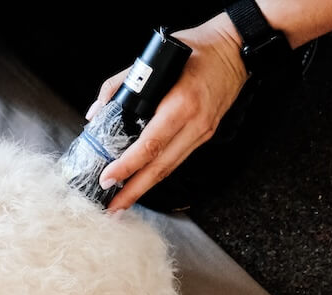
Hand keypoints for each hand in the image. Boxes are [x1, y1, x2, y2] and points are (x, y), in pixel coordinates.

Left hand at [90, 14, 248, 210]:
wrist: (235, 49)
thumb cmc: (194, 50)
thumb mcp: (152, 60)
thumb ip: (119, 85)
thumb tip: (96, 112)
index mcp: (179, 104)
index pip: (149, 145)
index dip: (127, 166)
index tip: (107, 180)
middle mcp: (194, 123)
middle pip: (159, 167)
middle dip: (133, 191)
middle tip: (112, 208)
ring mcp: (202, 132)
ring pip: (169, 168)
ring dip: (145, 188)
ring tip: (123, 201)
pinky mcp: (205, 134)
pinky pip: (178, 159)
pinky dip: (158, 172)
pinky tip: (143, 180)